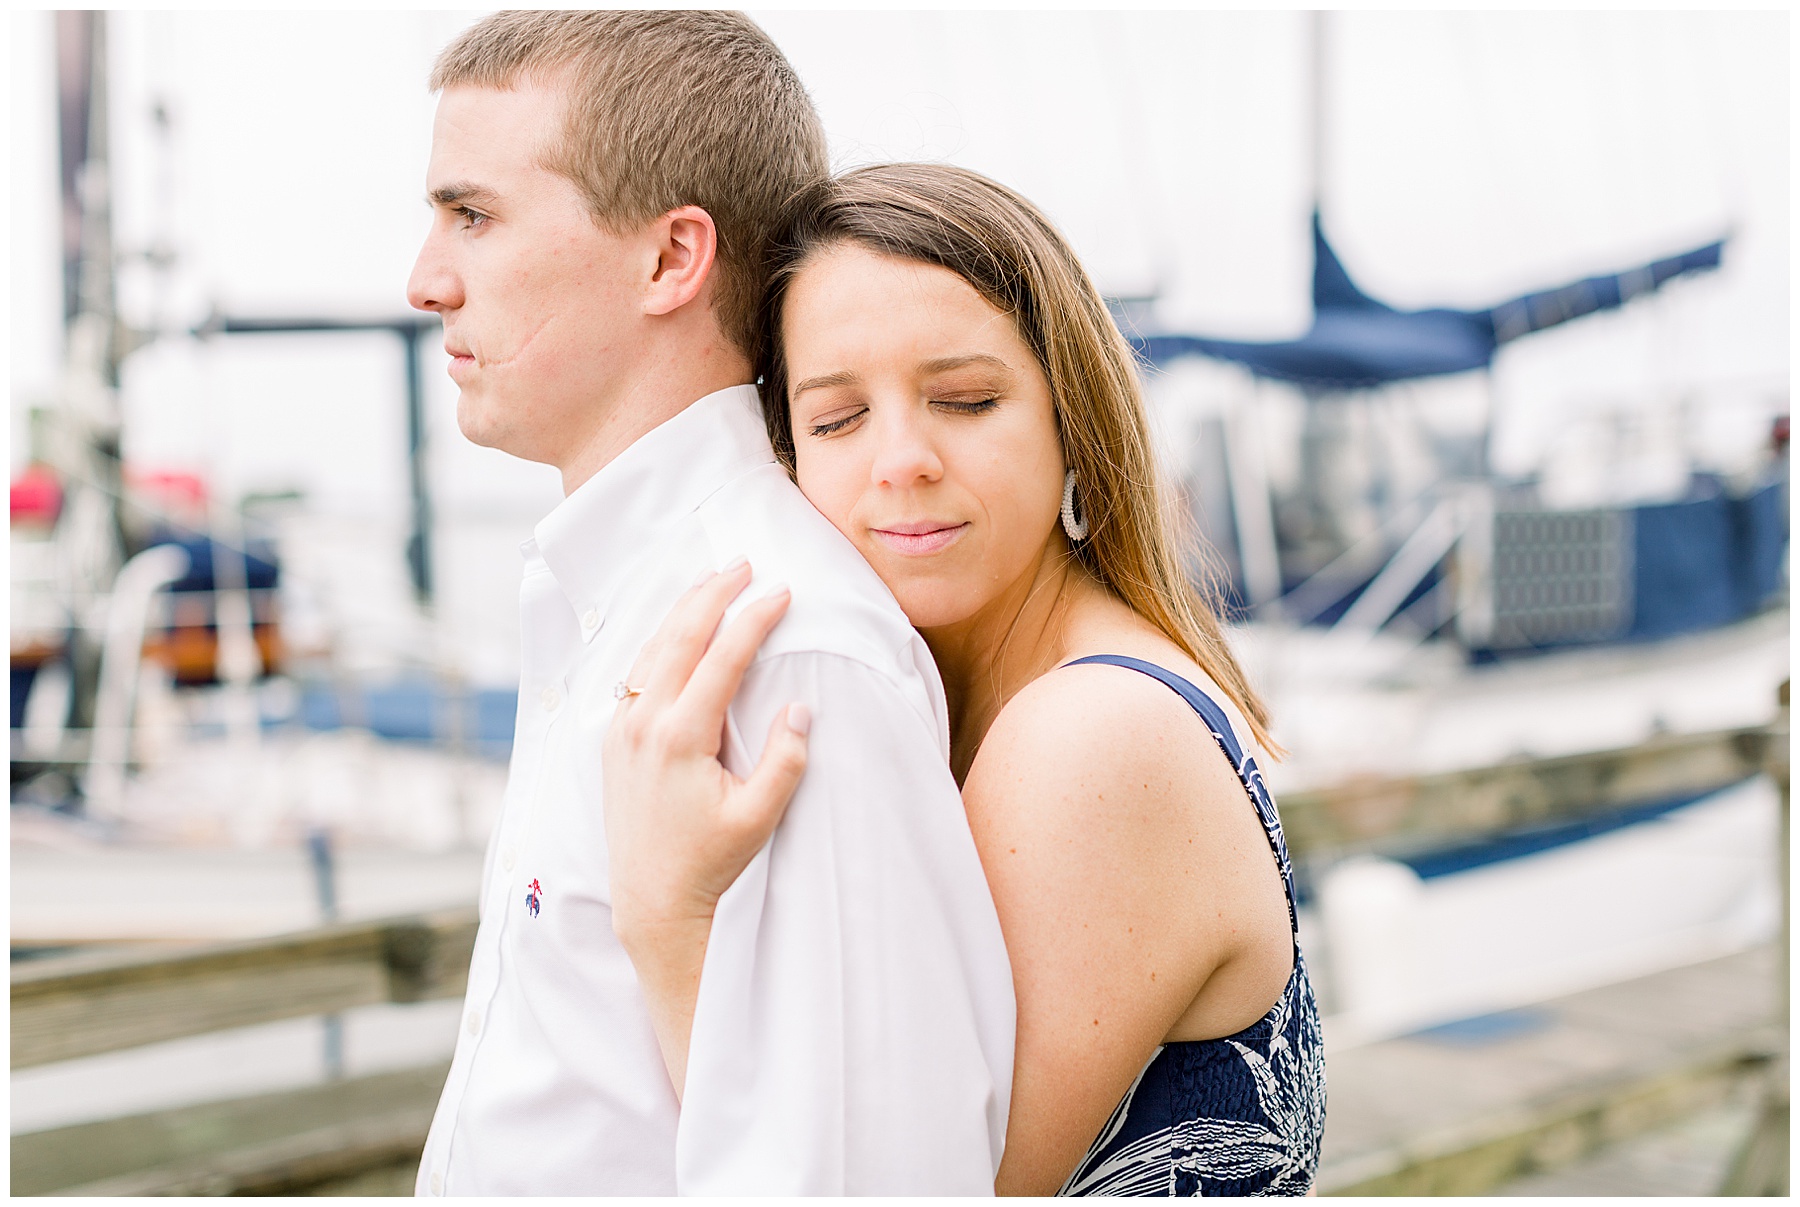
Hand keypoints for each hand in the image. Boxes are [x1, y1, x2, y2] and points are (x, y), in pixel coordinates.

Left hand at [603, 559, 810, 942]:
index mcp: (680, 737)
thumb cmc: (710, 862)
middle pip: (680, 637)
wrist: (653, 901)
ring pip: (652, 650)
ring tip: (712, 581)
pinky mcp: (615, 741)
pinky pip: (636, 674)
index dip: (754, 619)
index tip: (782, 592)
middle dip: (713, 595)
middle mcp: (644, 725)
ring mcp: (623, 730)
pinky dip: (660, 641)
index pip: (722, 658)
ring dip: (683, 611)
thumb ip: (783, 761)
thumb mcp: (759, 818)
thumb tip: (800, 708)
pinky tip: (677, 629)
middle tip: (743, 563)